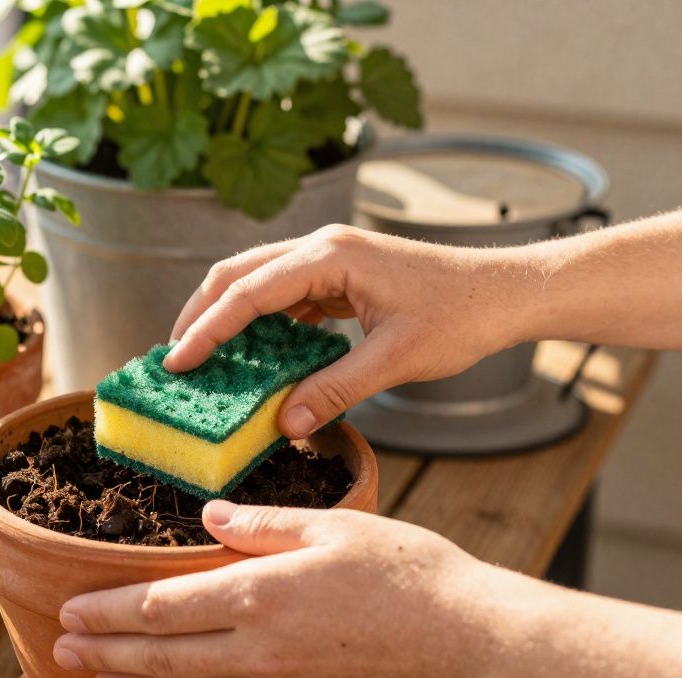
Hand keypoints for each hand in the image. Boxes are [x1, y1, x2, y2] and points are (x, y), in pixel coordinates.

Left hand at [53, 500, 505, 677]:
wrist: (471, 639)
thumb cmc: (409, 573)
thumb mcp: (334, 526)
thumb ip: (262, 523)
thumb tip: (208, 517)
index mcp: (259, 593)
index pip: (161, 606)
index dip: (110, 611)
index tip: (71, 611)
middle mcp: (257, 648)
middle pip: (161, 655)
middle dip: (106, 652)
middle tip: (62, 650)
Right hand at [164, 225, 529, 437]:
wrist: (506, 293)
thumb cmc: (461, 316)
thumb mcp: (395, 360)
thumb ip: (336, 389)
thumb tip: (285, 424)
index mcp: (329, 257)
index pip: (248, 291)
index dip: (207, 329)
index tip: (177, 363)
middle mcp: (322, 249)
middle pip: (239, 274)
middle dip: (201, 315)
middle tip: (175, 360)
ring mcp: (331, 259)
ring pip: (258, 282)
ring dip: (228, 317)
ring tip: (203, 360)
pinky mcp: (341, 276)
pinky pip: (285, 296)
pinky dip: (261, 324)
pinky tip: (254, 358)